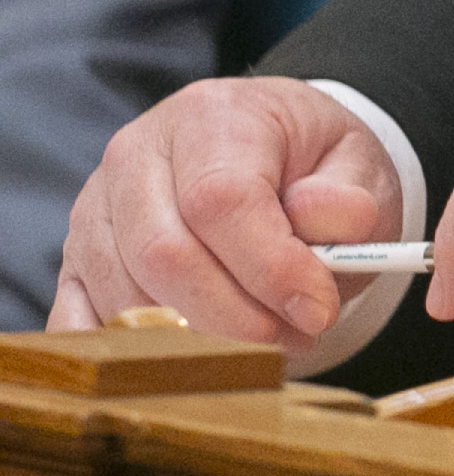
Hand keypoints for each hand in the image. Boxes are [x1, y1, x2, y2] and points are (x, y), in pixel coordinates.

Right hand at [52, 78, 402, 357]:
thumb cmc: (314, 165)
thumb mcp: (356, 164)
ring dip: (198, 340)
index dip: (269, 266)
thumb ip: (347, 196)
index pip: (220, 199)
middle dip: (236, 316)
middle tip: (297, 337)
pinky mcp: (74, 261)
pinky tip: (192, 359)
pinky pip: (82, 323)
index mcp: (210, 116)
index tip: (318, 309)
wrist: (274, 155)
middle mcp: (135, 156)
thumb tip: (324, 218)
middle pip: (164, 255)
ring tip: (267, 342)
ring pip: (125, 298)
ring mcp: (96, 211)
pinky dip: (133, 355)